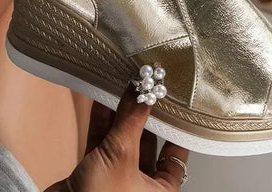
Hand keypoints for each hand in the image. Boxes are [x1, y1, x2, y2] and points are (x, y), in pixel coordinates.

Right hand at [46, 85, 188, 191]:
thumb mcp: (121, 156)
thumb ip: (131, 120)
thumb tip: (141, 93)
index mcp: (160, 191)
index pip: (175, 151)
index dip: (173, 125)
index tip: (169, 102)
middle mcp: (142, 185)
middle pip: (149, 142)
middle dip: (143, 115)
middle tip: (145, 90)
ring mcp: (118, 178)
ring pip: (124, 140)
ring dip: (121, 115)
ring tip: (124, 90)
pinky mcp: (96, 174)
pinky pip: (103, 143)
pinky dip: (103, 122)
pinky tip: (103, 101)